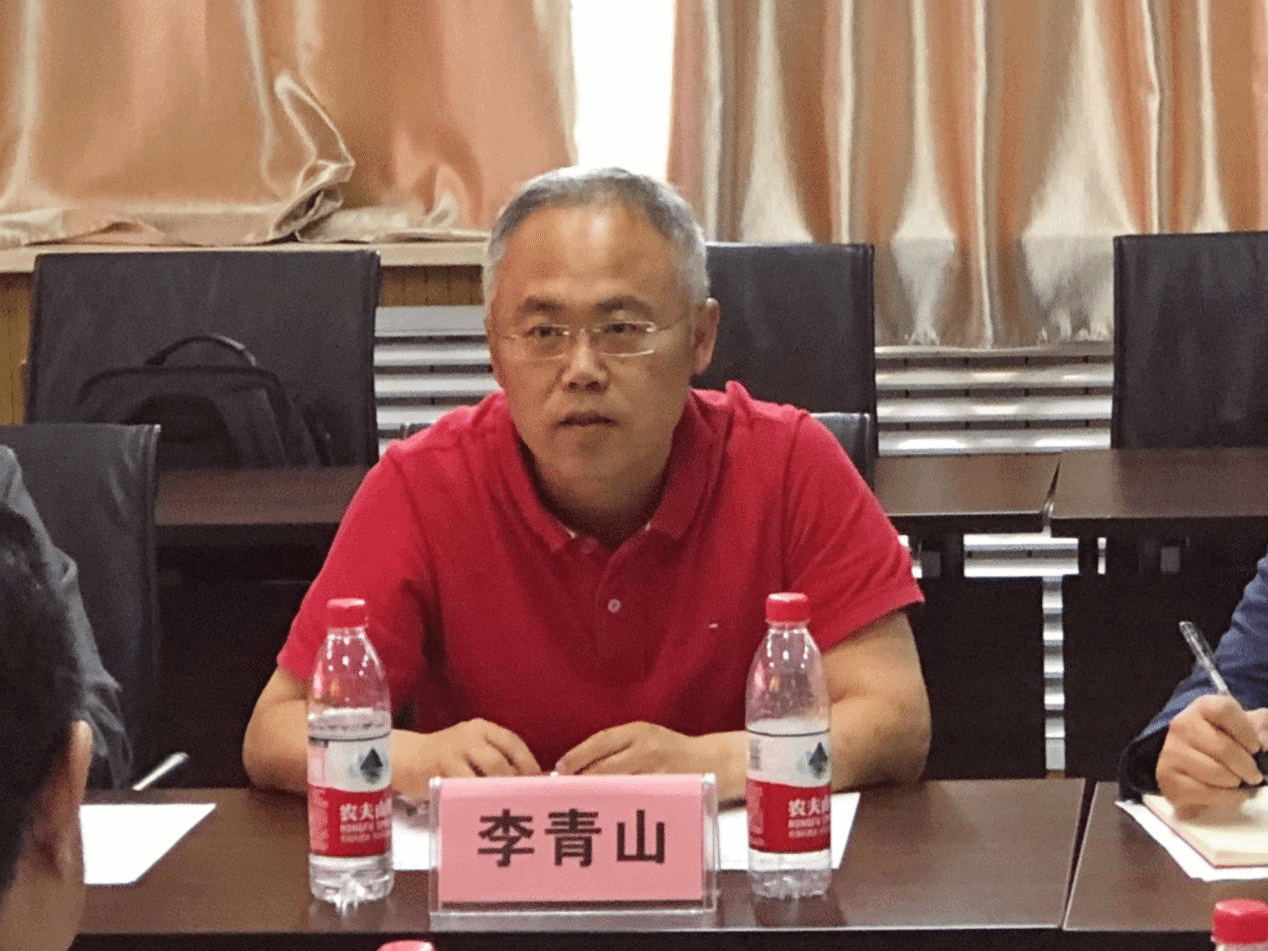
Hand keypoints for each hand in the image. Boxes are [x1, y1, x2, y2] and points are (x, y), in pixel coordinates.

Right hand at [390, 719, 540, 798]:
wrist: (407, 758)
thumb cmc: (447, 757)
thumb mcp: (473, 748)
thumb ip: (496, 758)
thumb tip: (530, 782)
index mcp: (482, 728)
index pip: (513, 743)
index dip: (529, 764)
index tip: (540, 784)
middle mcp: (469, 736)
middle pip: (500, 761)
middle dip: (515, 784)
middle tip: (525, 802)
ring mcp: (453, 752)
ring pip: (484, 776)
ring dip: (498, 794)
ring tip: (508, 808)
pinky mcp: (438, 770)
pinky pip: (463, 788)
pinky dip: (475, 800)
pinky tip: (483, 811)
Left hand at [556, 721, 742, 790]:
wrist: (711, 760)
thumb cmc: (670, 749)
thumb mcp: (644, 735)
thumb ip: (616, 746)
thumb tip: (578, 764)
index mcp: (638, 731)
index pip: (600, 742)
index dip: (577, 756)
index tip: (560, 769)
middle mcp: (646, 749)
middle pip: (604, 768)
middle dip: (581, 782)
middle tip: (562, 793)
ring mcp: (656, 772)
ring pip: (617, 787)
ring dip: (595, 797)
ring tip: (576, 805)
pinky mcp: (665, 791)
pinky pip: (635, 801)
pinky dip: (617, 807)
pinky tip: (605, 814)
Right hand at [1156, 695, 1267, 817]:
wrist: (1195, 756)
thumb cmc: (1226, 738)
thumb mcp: (1250, 725)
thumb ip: (1264, 728)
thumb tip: (1265, 741)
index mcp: (1203, 707)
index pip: (1224, 711)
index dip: (1245, 731)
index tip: (1257, 747)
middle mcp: (1182, 725)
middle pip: (1222, 747)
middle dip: (1246, 767)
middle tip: (1254, 775)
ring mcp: (1171, 751)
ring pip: (1213, 772)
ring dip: (1234, 783)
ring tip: (1237, 781)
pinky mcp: (1167, 776)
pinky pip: (1201, 792)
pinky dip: (1222, 797)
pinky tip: (1228, 792)